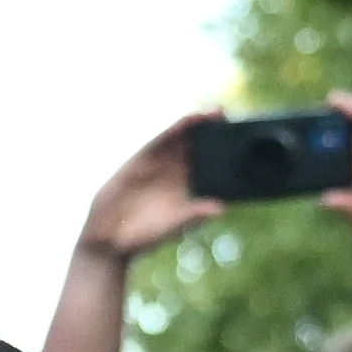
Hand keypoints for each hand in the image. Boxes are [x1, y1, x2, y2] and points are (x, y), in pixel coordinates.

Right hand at [76, 110, 223, 264]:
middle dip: (215, 132)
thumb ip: (196, 214)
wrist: (109, 238)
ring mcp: (159, 163)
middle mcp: (174, 172)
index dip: (225, 152)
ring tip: (218, 113)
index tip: (242, 141)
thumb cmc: (144, 235)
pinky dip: (177, 129)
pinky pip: (162, 140)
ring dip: (199, 125)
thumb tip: (222, 208)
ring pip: (183, 139)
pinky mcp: (143, 158)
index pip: (210, 164)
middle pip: (199, 146)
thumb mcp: (175, 224)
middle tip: (234, 119)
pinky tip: (191, 120)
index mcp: (186, 188)